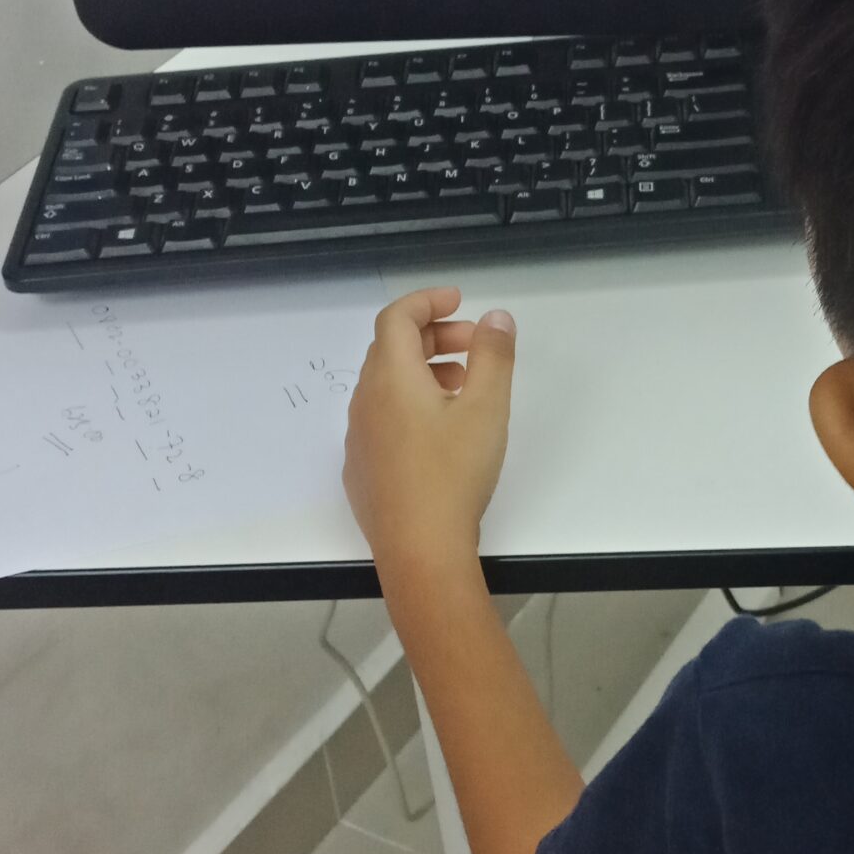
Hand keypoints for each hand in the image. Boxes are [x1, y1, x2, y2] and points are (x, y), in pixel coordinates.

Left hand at [344, 285, 516, 576]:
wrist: (419, 551)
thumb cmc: (454, 474)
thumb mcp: (486, 409)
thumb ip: (493, 356)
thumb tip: (495, 318)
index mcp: (391, 379)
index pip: (396, 318)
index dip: (426, 301)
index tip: (459, 302)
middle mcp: (365, 402)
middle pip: (391, 349)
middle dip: (433, 337)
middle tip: (476, 346)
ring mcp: (359, 439)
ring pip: (387, 386)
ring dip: (423, 372)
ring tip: (465, 388)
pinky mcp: (362, 471)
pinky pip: (382, 419)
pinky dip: (410, 406)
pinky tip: (440, 433)